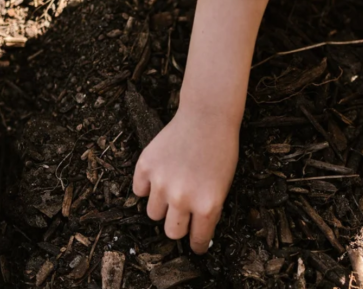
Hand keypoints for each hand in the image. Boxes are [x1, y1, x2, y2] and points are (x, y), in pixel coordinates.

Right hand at [132, 107, 238, 253]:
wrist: (208, 117)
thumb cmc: (221, 150)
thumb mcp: (223, 185)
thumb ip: (208, 209)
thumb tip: (194, 231)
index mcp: (207, 206)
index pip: (197, 240)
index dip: (197, 245)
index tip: (196, 246)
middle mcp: (182, 198)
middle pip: (171, 232)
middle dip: (178, 226)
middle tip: (183, 213)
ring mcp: (161, 183)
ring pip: (153, 213)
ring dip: (162, 206)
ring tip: (172, 187)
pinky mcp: (145, 167)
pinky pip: (139, 190)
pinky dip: (147, 186)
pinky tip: (159, 174)